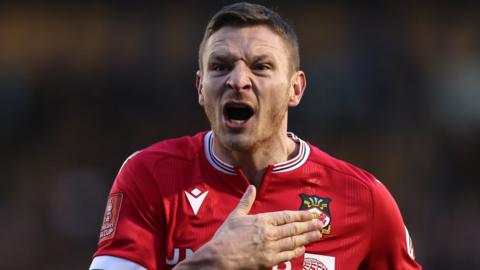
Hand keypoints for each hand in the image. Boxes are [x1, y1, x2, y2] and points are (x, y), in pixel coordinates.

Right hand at [178, 185, 322, 269]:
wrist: (219, 257)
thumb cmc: (225, 236)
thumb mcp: (236, 215)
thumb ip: (246, 201)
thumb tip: (252, 187)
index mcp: (262, 220)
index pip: (286, 216)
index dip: (301, 215)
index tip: (311, 213)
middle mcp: (269, 233)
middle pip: (294, 228)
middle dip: (309, 225)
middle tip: (321, 223)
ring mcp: (270, 248)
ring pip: (294, 241)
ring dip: (308, 237)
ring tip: (318, 234)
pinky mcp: (269, 261)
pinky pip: (287, 255)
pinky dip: (296, 251)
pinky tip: (303, 247)